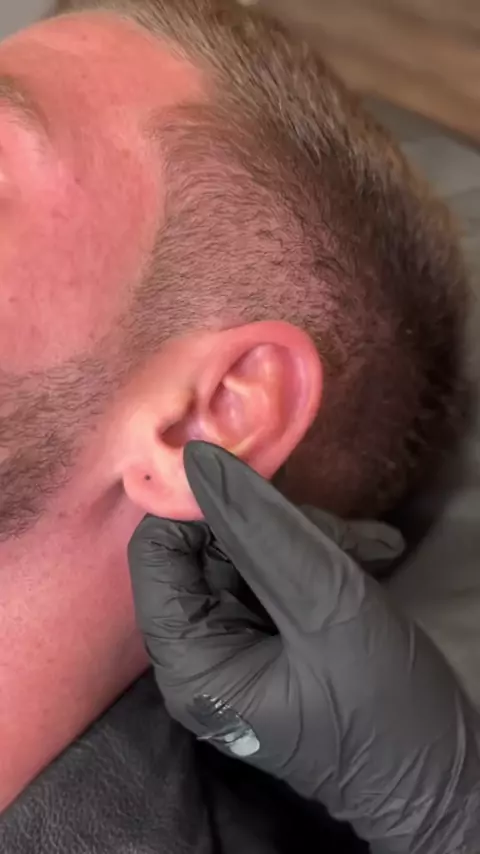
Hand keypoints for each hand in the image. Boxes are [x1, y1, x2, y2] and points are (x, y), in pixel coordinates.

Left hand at [128, 442, 479, 853]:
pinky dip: (326, 553)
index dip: (199, 506)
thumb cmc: (384, 710)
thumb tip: (199, 459)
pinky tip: (374, 554)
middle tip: (341, 536)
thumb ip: (261, 532)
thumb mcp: (326, 610)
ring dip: (314, 537)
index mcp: (191, 662)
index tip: (258, 479)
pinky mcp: (277, 630)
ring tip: (370, 551)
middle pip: (209, 544)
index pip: (157, 551)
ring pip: (253, 547)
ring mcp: (242, 639)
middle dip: (276, 524)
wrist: (439, 777)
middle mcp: (204, 648)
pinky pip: (283, 567)